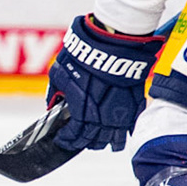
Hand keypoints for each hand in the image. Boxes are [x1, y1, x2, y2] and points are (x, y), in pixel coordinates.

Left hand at [45, 15, 164, 151]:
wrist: (111, 43)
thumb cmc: (83, 56)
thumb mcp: (58, 73)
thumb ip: (55, 93)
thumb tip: (52, 105)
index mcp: (81, 112)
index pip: (73, 136)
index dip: (67, 140)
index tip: (63, 139)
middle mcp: (102, 118)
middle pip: (94, 141)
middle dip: (85, 143)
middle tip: (79, 141)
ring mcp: (120, 114)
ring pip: (114, 138)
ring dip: (105, 142)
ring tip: (100, 141)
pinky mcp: (134, 105)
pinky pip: (129, 126)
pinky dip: (123, 132)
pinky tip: (119, 133)